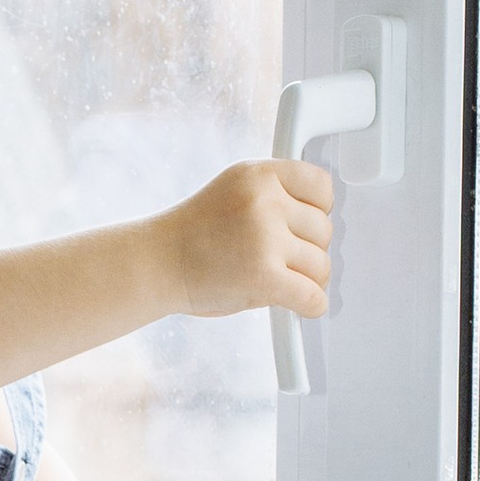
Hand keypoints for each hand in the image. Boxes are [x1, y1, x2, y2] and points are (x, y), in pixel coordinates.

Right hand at [162, 159, 332, 321]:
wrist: (155, 264)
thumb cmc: (193, 235)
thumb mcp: (235, 193)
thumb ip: (275, 197)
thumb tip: (322, 222)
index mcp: (258, 174)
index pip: (321, 187)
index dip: (318, 211)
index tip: (302, 227)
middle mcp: (264, 201)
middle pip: (324, 230)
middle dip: (307, 250)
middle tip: (279, 260)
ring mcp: (264, 238)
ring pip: (321, 265)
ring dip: (307, 280)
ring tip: (279, 281)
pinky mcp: (264, 277)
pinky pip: (313, 296)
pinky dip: (312, 305)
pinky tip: (302, 305)